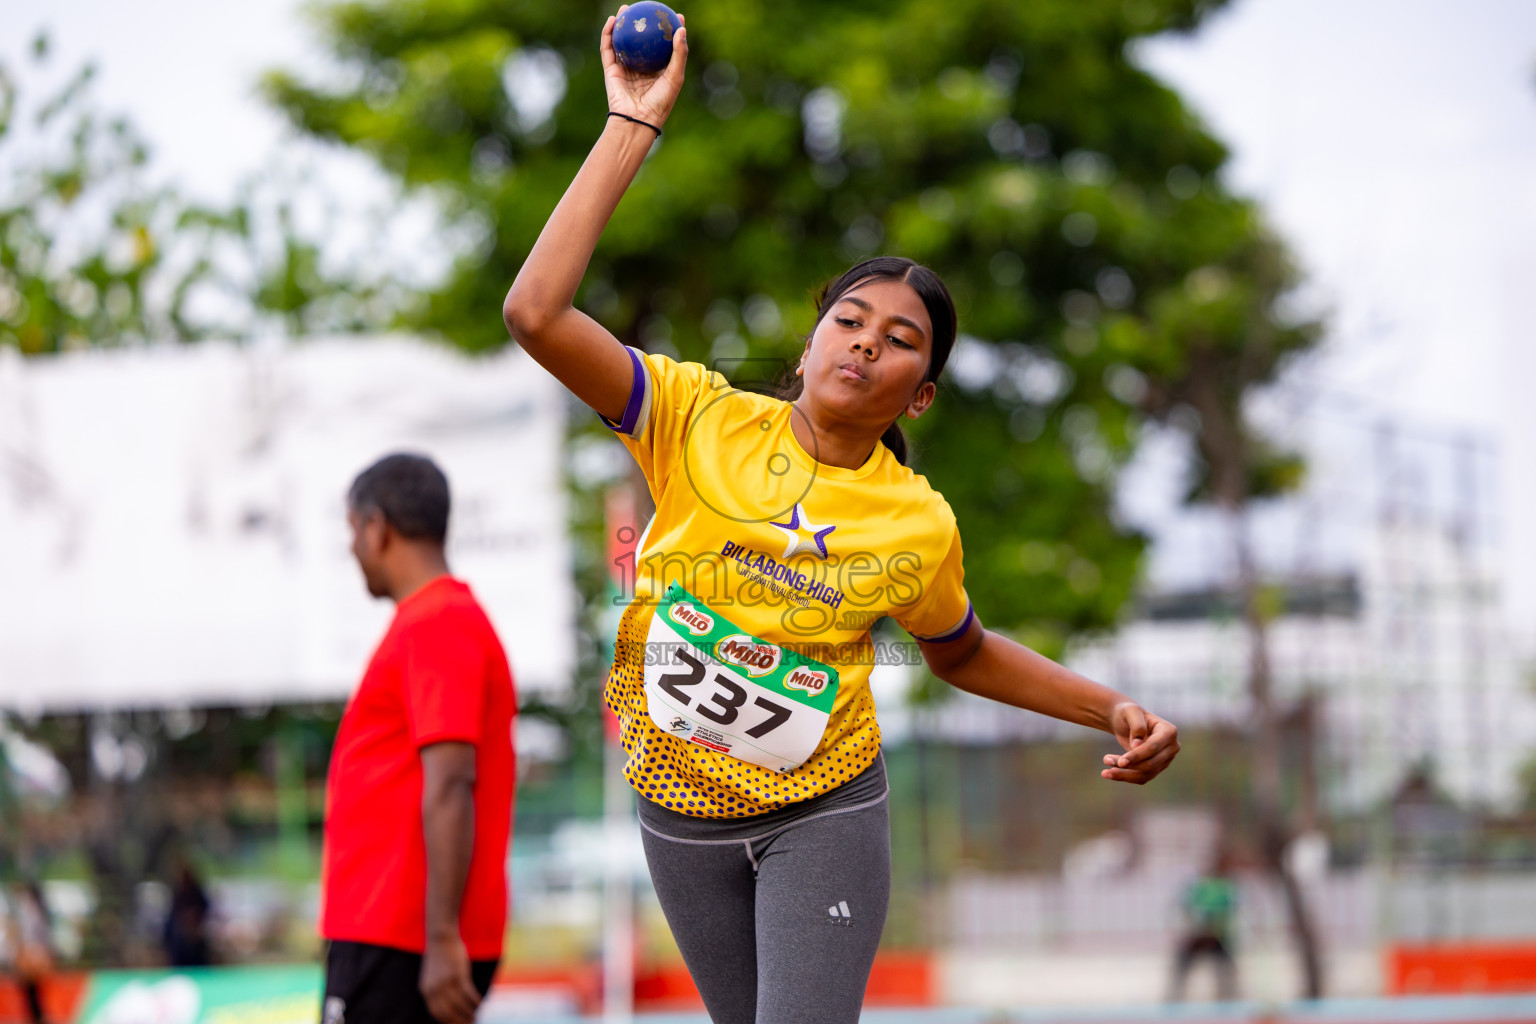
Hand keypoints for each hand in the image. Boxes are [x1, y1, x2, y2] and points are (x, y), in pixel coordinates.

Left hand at [420, 934, 479, 1023]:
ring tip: (476, 1017)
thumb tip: (448, 1003)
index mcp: (426, 990)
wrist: (440, 936)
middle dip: (459, 1021)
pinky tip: (481, 1003)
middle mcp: (434, 989)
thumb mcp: (433, 975)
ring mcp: (446, 982)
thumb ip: (437, 989)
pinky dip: (475, 1001)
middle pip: (448, 1013)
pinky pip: (468, 994)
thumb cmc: (440, 955)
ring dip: (469, 1013)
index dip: (448, 1021)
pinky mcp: (458, 975)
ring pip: (460, 1006)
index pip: (437, 1013)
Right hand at [600, 5, 688, 126]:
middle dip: (642, 24)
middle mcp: (641, 68)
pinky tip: (612, 20)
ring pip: (622, 42)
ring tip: (625, 9)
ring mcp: (625, 69)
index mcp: (658, 71)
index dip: (668, 30)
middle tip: (646, 8)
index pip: (663, 47)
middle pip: (641, 41)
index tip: (674, 15)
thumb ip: (679, 54)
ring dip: (622, 24)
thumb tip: (681, 29)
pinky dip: (608, 34)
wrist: (637, 120)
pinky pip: (608, 48)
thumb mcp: (675, 77)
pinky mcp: (611, 70)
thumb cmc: (660, 102)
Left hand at [1101, 703, 1178, 784]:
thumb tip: (1137, 745)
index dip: (1137, 756)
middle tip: (1105, 760)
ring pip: (1146, 774)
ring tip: (1105, 772)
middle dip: (1128, 765)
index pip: (1153, 748)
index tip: (1120, 762)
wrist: (1127, 720)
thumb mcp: (1130, 712)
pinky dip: (1126, 777)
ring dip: (1124, 774)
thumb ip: (1137, 725)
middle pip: (1150, 764)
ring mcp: (1165, 759)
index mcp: (1169, 731)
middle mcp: (1172, 747)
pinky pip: (1142, 777)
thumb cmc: (1129, 713)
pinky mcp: (1156, 768)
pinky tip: (1110, 774)